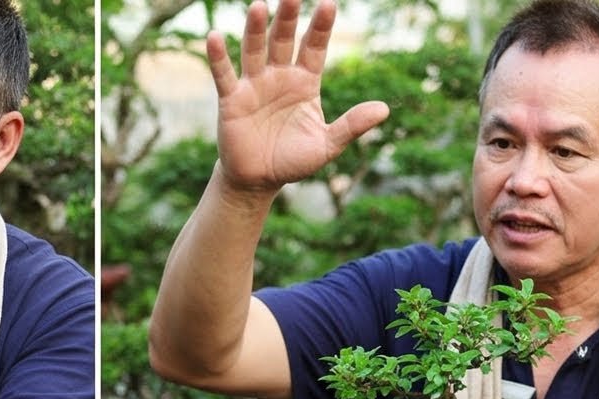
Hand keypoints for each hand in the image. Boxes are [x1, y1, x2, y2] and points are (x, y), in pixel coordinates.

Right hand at [208, 0, 388, 192]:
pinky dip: (218, 57)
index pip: (314, 47)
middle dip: (288, 16)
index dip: (321, 26)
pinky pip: (224, 75)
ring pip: (254, 50)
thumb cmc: (293, 160)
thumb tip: (384, 110)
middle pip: (284, 39)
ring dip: (256, 29)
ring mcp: (254, 85)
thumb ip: (351, 126)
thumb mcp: (327, 145)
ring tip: (260, 6)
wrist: (258, 181)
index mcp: (305, 82)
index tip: (329, 3)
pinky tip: (214, 36)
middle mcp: (279, 76)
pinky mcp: (232, 100)